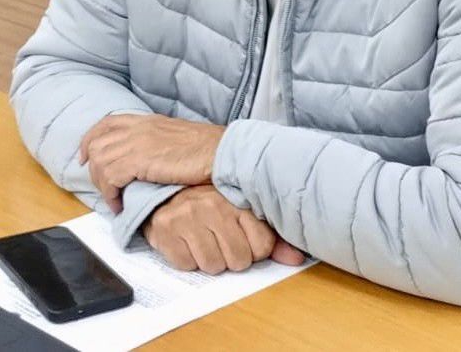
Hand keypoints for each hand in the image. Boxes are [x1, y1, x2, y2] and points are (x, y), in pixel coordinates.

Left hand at [78, 114, 225, 211]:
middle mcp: (138, 128)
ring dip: (102, 185)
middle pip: (97, 143)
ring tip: (115, 200)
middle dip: (93, 168)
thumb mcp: (176, 138)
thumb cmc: (208, 151)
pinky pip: (110, 177)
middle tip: (101, 188)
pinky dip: (111, 194)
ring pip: (100, 161)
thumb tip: (145, 159)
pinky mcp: (140, 160)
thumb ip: (157, 143)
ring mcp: (138, 142)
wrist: (222, 153)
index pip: (107, 123)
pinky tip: (121, 204)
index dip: (90, 139)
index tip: (85, 156)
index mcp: (147, 121)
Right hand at [142, 185, 306, 273]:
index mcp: (236, 200)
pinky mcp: (165, 231)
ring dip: (209, 261)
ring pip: (213, 265)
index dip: (254, 251)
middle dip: (232, 259)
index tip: (244, 241)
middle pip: (238, 260)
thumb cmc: (209, 207)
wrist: (164, 194)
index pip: (262, 246)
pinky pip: (187, 265)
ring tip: (204, 241)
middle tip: (222, 243)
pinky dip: (187, 260)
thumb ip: (270, 237)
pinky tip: (186, 243)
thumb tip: (296, 259)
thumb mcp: (241, 215)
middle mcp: (212, 206)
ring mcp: (187, 217)